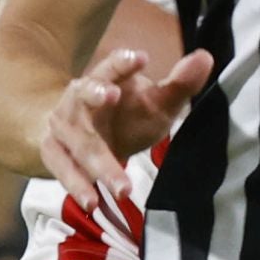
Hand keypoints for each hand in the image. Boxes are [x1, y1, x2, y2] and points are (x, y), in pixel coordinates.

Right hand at [40, 45, 213, 214]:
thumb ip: (179, 84)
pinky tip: (92, 202)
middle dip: (97, 94)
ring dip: (98, 163)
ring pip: (79, 142)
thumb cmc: (124, 115)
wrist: (72, 134)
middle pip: (86, 95)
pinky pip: (64, 169)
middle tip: (111, 94)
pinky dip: (77, 185)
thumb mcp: (155, 101)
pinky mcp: (54, 153)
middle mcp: (79, 99)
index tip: (142, 58)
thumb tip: (206, 58)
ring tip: (120, 186)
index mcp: (106, 79)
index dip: (125, 61)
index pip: (113, 65)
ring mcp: (63, 127)